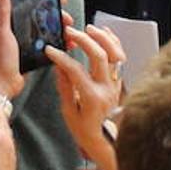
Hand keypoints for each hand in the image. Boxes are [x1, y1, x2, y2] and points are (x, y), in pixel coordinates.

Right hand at [46, 25, 124, 169]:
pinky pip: (120, 57)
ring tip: (87, 29)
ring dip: (102, 38)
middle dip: (83, 40)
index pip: (76, 71)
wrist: (105, 140)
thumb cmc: (85, 130)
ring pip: (115, 54)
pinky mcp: (118, 81)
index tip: (51, 50)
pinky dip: (114, 42)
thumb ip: (65, 87)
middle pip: (99, 56)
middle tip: (69, 33)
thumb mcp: (68, 112)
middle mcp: (107, 89)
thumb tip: (59, 66)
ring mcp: (115, 84)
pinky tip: (104, 32)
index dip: (61, 58)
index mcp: (92, 98)